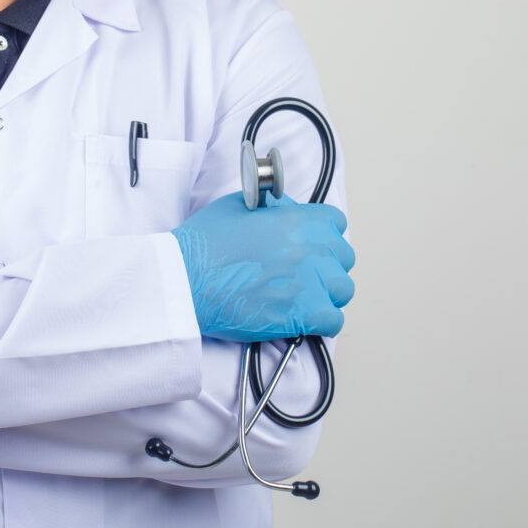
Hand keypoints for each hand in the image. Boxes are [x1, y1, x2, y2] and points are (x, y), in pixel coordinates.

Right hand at [171, 192, 354, 342]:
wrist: (184, 281)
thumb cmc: (203, 245)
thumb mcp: (238, 205)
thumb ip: (270, 206)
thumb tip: (284, 210)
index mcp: (297, 220)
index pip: (336, 223)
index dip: (323, 233)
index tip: (312, 243)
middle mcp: (309, 250)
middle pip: (343, 257)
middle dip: (327, 263)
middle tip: (305, 272)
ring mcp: (309, 284)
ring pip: (343, 289)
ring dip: (328, 292)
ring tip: (306, 296)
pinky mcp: (301, 316)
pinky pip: (334, 320)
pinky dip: (323, 321)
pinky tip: (305, 318)